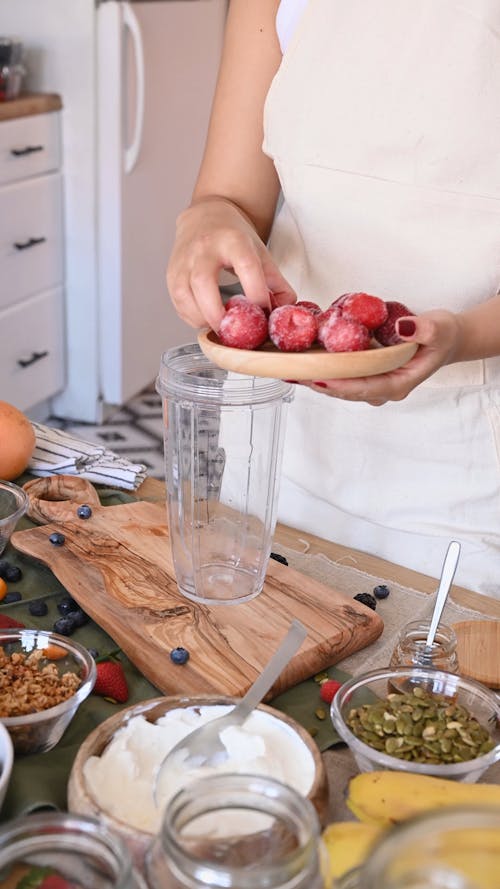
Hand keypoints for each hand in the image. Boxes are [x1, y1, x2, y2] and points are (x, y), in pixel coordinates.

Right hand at [167, 198, 295, 331]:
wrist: (205, 216)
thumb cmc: (232, 236)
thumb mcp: (259, 251)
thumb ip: (276, 281)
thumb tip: (286, 309)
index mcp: (233, 240)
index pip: (246, 267)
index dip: (256, 295)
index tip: (264, 315)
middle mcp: (204, 248)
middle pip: (203, 283)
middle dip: (217, 313)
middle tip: (231, 331)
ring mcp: (184, 260)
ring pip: (184, 294)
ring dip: (201, 318)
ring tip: (218, 326)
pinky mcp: (171, 272)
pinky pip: (177, 301)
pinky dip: (190, 316)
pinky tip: (204, 320)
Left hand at [301, 309, 462, 404]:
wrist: (444, 338)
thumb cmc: (442, 335)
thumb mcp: (438, 328)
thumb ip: (421, 329)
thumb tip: (402, 327)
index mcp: (399, 383)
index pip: (364, 388)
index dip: (339, 385)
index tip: (316, 378)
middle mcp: (383, 389)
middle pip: (346, 391)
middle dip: (318, 383)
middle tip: (291, 373)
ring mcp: (374, 383)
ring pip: (340, 386)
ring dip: (316, 378)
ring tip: (289, 369)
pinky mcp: (367, 374)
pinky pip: (342, 376)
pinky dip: (323, 369)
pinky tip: (303, 361)